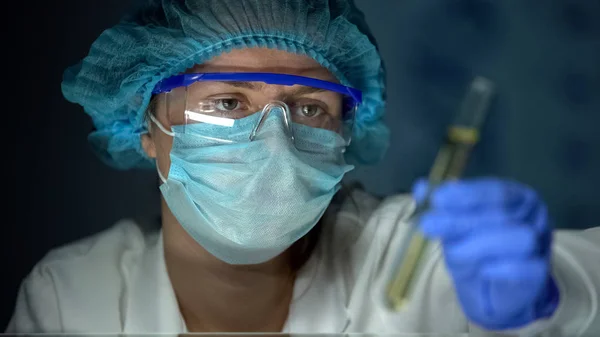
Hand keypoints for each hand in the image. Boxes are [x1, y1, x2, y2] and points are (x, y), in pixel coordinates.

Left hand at [413, 177, 559, 329]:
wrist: (494, 293)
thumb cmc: (477, 251)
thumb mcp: (454, 228)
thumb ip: (441, 208)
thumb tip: (421, 187)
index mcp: (515, 197)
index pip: (495, 191)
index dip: (466, 194)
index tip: (438, 198)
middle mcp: (533, 216)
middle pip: (501, 213)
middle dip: (462, 219)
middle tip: (429, 225)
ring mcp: (540, 244)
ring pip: (519, 238)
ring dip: (482, 244)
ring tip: (454, 252)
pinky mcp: (540, 273)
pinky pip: (527, 268)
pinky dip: (502, 268)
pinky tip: (483, 269)